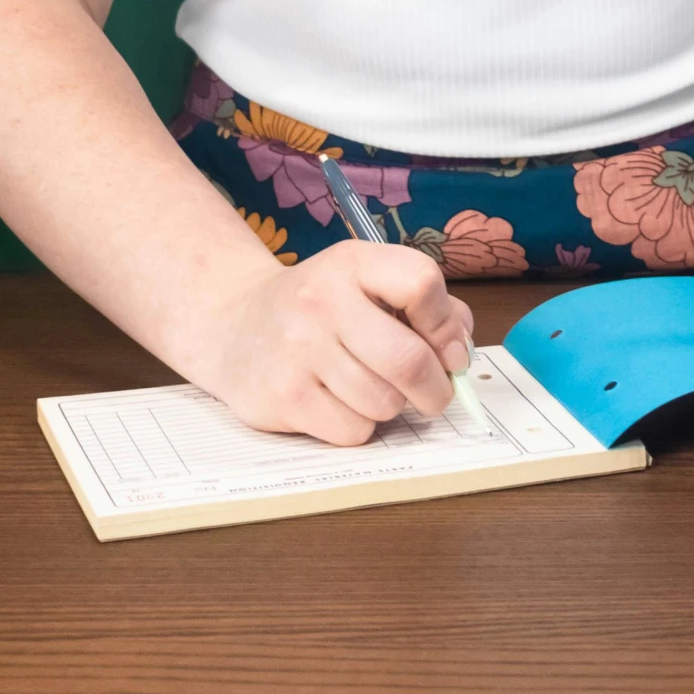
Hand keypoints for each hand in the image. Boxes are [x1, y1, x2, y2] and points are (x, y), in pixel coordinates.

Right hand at [192, 239, 475, 446]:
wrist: (234, 324)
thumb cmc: (319, 306)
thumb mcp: (366, 281)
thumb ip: (422, 304)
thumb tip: (459, 350)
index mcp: (353, 263)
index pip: (421, 283)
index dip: (447, 324)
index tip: (449, 347)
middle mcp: (323, 301)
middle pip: (408, 359)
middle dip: (436, 388)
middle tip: (436, 393)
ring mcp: (299, 350)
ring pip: (384, 403)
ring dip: (392, 406)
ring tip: (373, 388)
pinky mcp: (283, 398)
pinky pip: (353, 430)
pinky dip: (359, 426)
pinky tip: (341, 402)